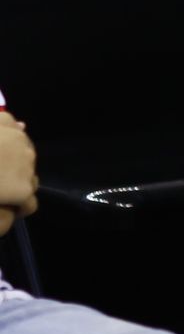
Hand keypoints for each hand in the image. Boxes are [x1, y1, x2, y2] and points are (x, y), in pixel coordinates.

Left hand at [0, 113, 39, 232]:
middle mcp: (28, 161)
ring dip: (13, 159)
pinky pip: (14, 127)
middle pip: (29, 176)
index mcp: (22, 187)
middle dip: (16, 182)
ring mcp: (18, 137)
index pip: (29, 204)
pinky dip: (7, 134)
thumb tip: (8, 214)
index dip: (16, 208)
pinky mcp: (5, 120)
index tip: (3, 208)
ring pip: (24, 150)